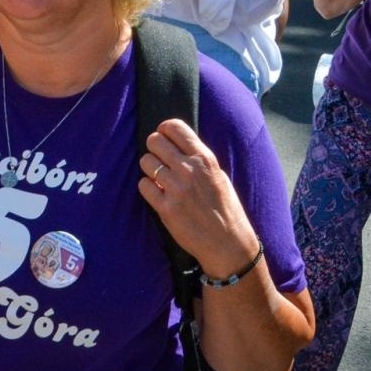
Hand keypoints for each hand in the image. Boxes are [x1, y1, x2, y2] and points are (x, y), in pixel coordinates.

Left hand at [137, 119, 258, 278]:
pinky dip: (147, 188)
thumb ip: (197, 158)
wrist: (227, 243)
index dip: (164, 129)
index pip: (174, 127)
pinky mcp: (165, 208)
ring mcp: (176, 189)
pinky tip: (158, 193)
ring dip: (149, 168)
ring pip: (145, 162)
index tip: (164, 136)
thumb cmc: (224, 208)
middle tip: (159, 158)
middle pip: (154, 141)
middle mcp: (189, 170)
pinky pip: (143, 186)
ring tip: (159, 177)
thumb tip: (175, 143)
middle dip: (154, 147)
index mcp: (204, 159)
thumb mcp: (218, 175)